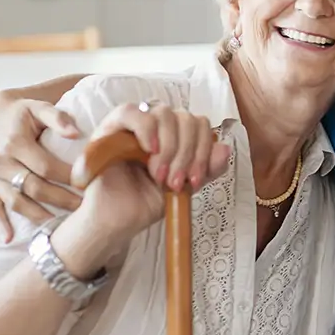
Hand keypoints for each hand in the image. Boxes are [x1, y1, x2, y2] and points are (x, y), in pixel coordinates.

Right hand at [0, 93, 82, 241]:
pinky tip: (10, 239)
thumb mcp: (38, 106)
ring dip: (38, 216)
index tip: (89, 185)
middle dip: (60, 200)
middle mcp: (1, 162)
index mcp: (15, 142)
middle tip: (84, 210)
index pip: (46, 166)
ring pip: (16, 201)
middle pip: (34, 187)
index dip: (68, 177)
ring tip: (60, 228)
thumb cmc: (22, 112)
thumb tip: (76, 133)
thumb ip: (57, 117)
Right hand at [75, 101, 231, 247]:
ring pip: (164, 113)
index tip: (195, 179)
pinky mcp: (108, 129)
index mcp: (175, 137)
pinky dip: (147, 129)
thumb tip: (225, 148)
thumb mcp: (185, 186)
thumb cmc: (146, 203)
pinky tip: (149, 151)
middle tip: (176, 182)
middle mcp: (156, 127)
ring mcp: (132, 126)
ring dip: (169, 146)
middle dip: (187, 153)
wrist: (116, 223)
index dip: (204, 149)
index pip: (199, 124)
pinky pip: (130, 112)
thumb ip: (207, 169)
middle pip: (186, 118)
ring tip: (159, 175)